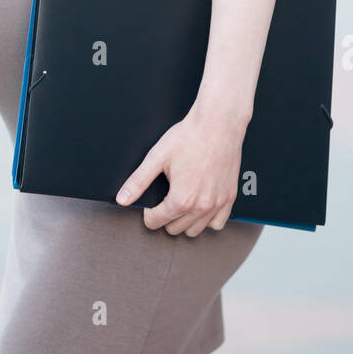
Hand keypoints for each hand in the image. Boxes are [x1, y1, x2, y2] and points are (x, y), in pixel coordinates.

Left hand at [115, 107, 245, 237]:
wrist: (218, 123)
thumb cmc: (190, 136)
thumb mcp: (157, 157)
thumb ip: (138, 181)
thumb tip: (123, 198)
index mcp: (181, 198)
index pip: (156, 222)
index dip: (148, 213)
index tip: (150, 204)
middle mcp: (201, 206)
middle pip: (174, 229)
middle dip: (165, 217)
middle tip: (164, 200)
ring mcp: (217, 203)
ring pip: (195, 230)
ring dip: (184, 221)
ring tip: (180, 203)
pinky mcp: (229, 197)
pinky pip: (217, 223)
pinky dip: (207, 220)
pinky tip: (199, 206)